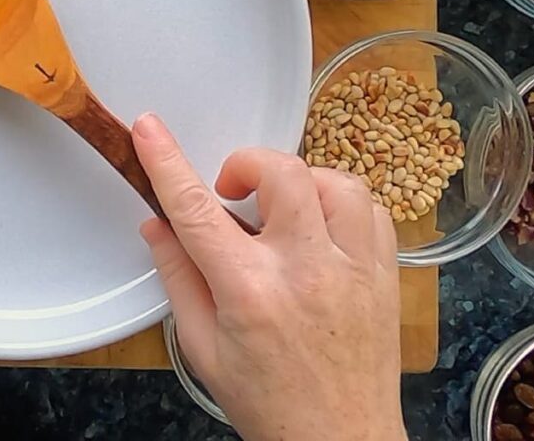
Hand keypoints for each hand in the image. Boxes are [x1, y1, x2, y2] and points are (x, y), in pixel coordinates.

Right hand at [133, 114, 404, 440]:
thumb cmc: (270, 403)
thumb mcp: (203, 348)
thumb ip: (178, 278)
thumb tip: (157, 225)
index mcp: (250, 293)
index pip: (198, 210)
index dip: (167, 161)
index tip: (150, 130)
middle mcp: (306, 271)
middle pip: (281, 173)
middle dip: (246, 166)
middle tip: (232, 194)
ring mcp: (353, 269)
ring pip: (334, 180)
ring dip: (298, 182)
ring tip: (280, 211)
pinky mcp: (383, 274)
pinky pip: (370, 208)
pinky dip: (339, 203)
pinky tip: (319, 226)